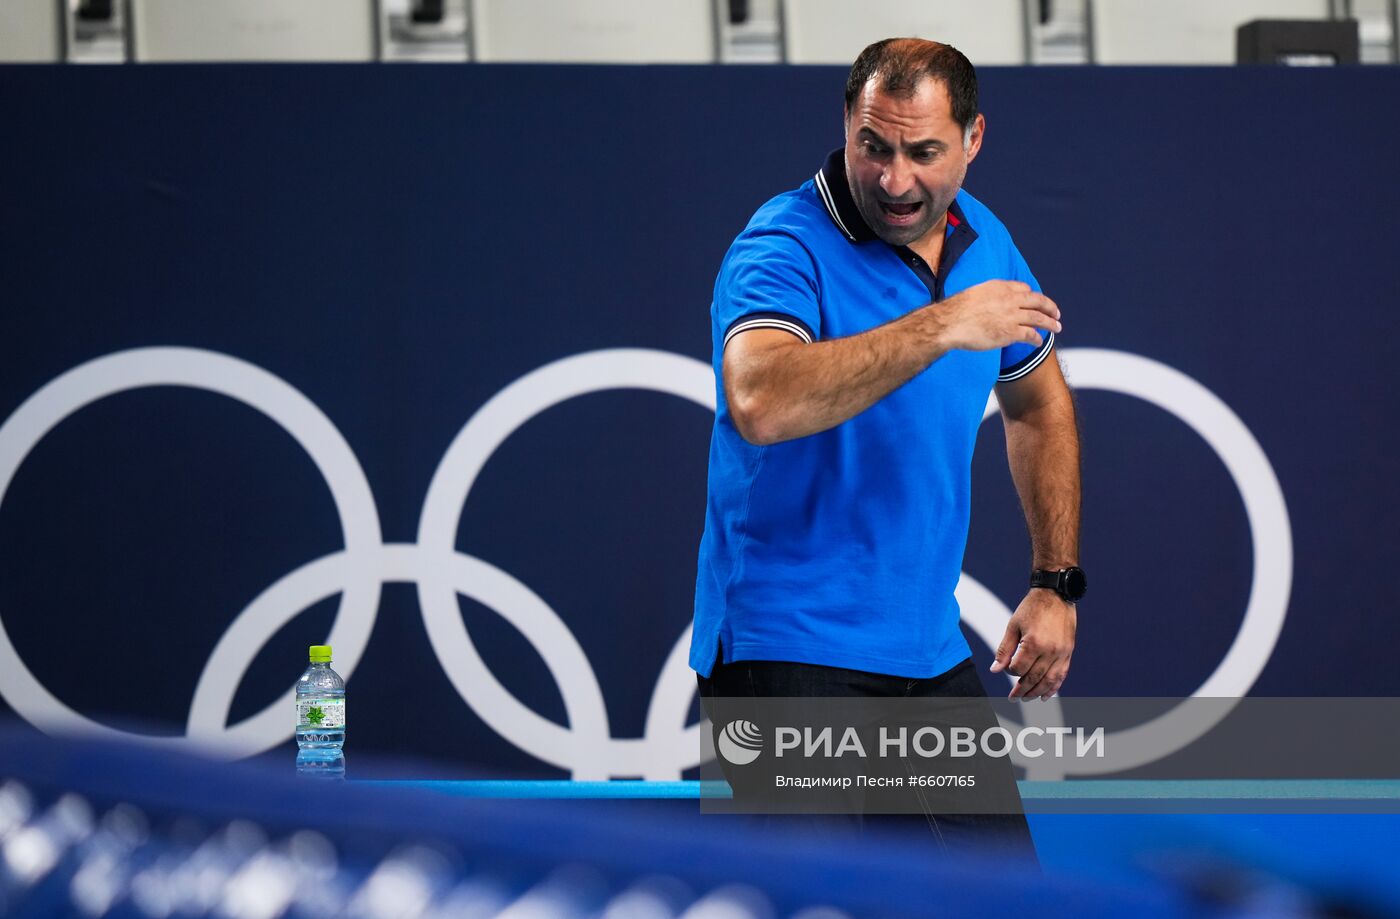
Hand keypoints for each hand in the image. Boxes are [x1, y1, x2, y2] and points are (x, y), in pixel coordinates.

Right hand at [934, 280, 1060, 351]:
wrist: (950, 322)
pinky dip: (1037, 339)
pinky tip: (1039, 342)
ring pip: (1039, 318)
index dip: (1031, 296)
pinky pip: (1030, 335)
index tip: (1034, 302)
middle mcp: (1009, 299)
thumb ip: (987, 297)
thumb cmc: (955, 312)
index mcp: (1000, 287)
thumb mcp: (974, 295)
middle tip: (1056, 313)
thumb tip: (986, 305)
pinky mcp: (1010, 332)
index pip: (1023, 289)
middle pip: (1037, 300)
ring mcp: (1011, 315)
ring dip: (1050, 323)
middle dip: (1049, 307)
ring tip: (1057, 328)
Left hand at [989, 589, 1075, 699]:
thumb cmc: (1032, 607)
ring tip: (1027, 698)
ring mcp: (1062, 652)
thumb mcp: (1013, 625)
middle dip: (1022, 690)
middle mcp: (1050, 650)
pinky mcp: (1069, 652)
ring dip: (1037, 692)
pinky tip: (1046, 695)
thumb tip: (995, 670)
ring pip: (1049, 680)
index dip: (1009, 671)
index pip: (1018, 668)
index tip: (1006, 667)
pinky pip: (1062, 674)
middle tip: (1013, 697)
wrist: (1055, 594)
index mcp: (1033, 643)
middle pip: (1033, 678)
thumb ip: (1004, 649)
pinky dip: (1054, 687)